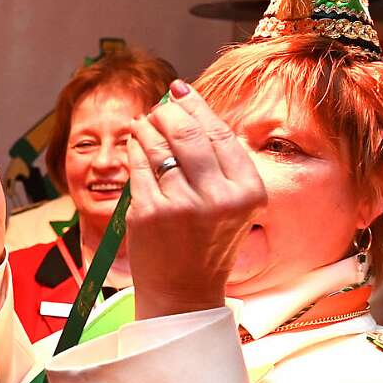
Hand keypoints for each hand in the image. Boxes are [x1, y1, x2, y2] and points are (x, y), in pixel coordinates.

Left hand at [124, 81, 266, 319]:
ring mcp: (182, 205)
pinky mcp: (149, 213)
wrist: (184, 292)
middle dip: (169, 112)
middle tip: (159, 106)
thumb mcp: (231, 204)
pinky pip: (138, 166)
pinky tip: (134, 142)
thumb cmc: (206, 244)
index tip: (181, 89)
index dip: (197, 106)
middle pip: (188, 133)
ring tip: (144, 122)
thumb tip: (192, 108)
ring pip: (159, 146)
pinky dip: (134, 148)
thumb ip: (219, 162)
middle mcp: (218, 197)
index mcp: (247, 191)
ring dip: (148, 127)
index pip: (220, 133)